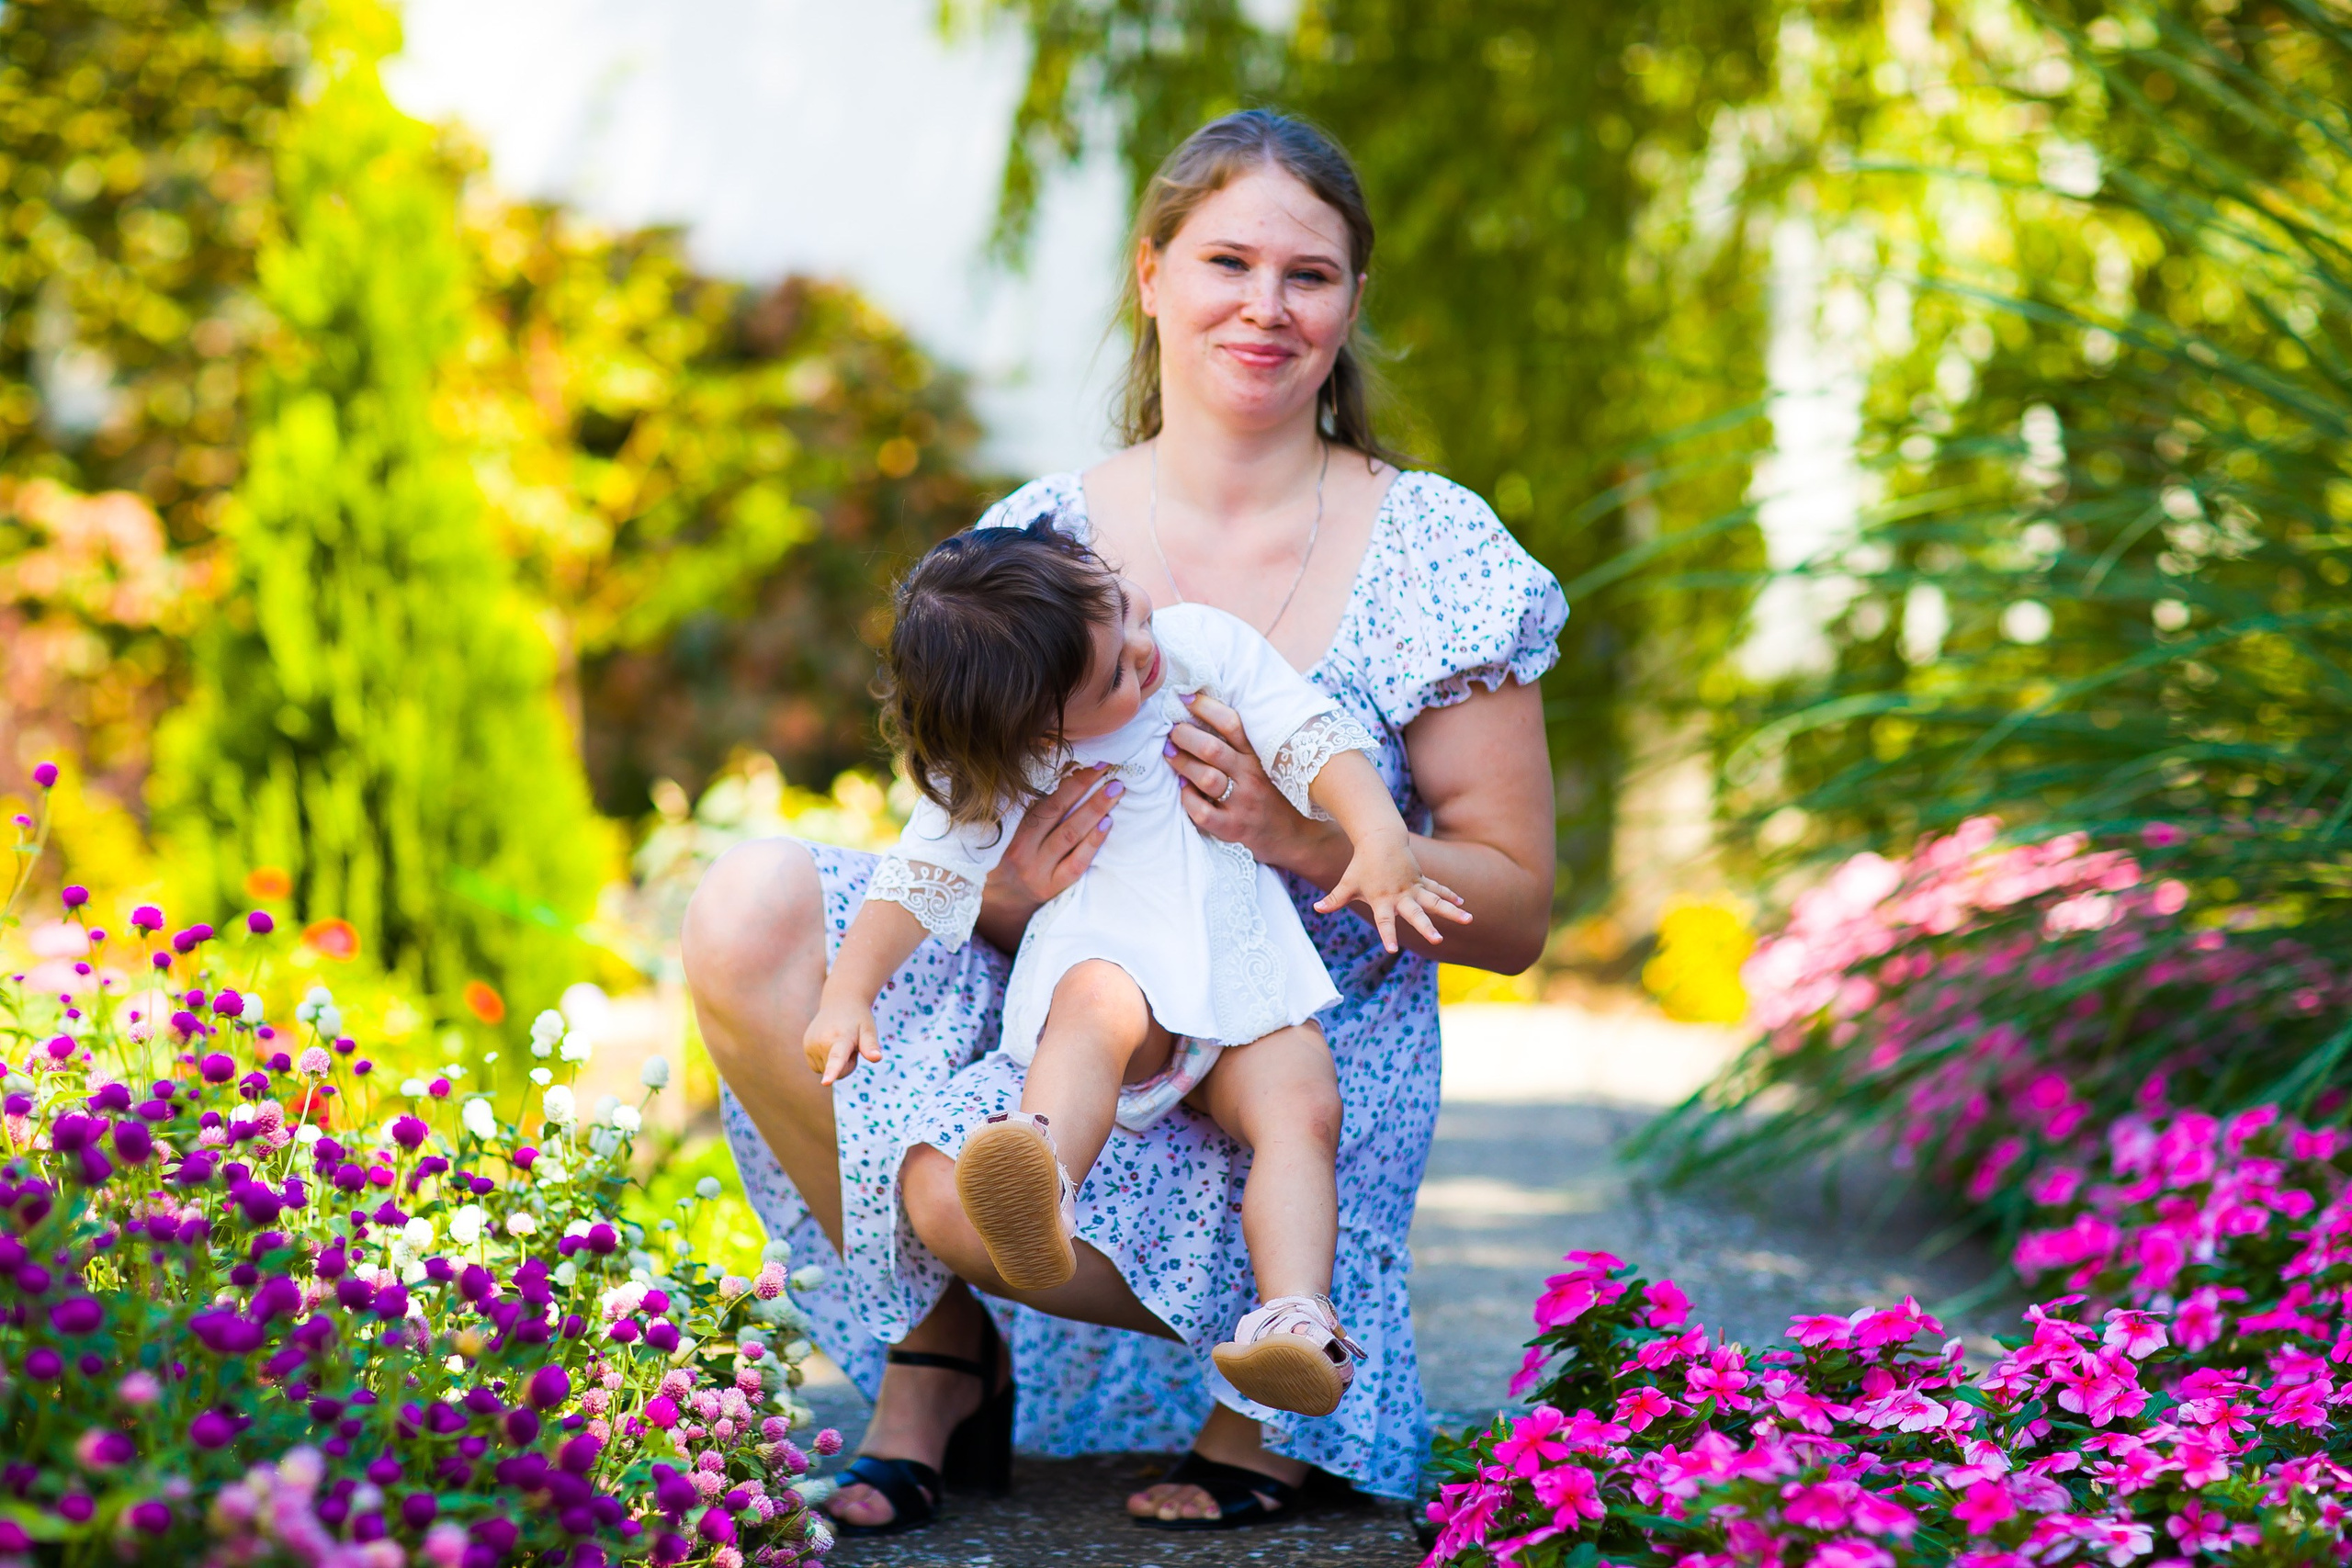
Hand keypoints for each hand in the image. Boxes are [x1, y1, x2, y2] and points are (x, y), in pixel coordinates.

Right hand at [803, 997, 880, 1085]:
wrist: (840, 1002)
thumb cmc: (858, 1019)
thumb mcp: (869, 1030)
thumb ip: (871, 1046)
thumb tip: (877, 1058)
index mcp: (841, 1038)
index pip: (837, 1058)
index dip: (832, 1071)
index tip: (826, 1082)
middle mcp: (821, 1042)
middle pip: (838, 1073)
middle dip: (847, 1065)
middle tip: (851, 1045)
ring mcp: (810, 1045)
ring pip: (826, 1071)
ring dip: (836, 1062)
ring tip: (840, 1042)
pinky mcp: (805, 1046)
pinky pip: (818, 1067)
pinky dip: (826, 1061)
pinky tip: (829, 1045)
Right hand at [976, 766, 1119, 950]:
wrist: (1002, 896)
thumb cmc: (1011, 855)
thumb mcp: (1013, 831)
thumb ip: (1034, 810)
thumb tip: (1072, 776)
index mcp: (1012, 830)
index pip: (1045, 802)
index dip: (1071, 783)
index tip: (1095, 766)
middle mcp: (1023, 850)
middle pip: (1058, 815)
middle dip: (1087, 791)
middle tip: (1113, 776)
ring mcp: (1038, 870)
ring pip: (1069, 836)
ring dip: (1094, 812)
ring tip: (1114, 794)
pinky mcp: (1052, 886)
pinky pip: (1076, 863)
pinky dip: (1093, 843)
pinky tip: (1107, 825)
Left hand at [1166, 693, 1330, 866]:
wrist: (1298, 836)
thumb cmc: (1274, 795)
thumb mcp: (1265, 765)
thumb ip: (1240, 746)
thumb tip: (1201, 718)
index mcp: (1257, 756)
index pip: (1232, 724)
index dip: (1206, 708)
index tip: (1185, 698)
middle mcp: (1251, 776)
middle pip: (1212, 749)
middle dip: (1186, 735)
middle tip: (1172, 730)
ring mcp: (1242, 803)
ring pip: (1206, 777)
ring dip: (1182, 762)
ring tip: (1168, 753)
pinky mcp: (1233, 828)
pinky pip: (1203, 812)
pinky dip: (1187, 798)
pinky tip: (1182, 790)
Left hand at [1314, 830, 1470, 952]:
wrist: (1380, 840)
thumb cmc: (1362, 866)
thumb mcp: (1347, 884)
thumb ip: (1334, 899)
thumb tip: (1316, 908)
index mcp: (1382, 900)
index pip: (1384, 921)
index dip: (1387, 935)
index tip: (1391, 950)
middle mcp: (1401, 896)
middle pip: (1415, 914)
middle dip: (1426, 927)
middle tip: (1437, 940)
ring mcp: (1414, 887)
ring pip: (1435, 901)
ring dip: (1451, 910)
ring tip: (1469, 919)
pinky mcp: (1421, 880)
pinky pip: (1438, 889)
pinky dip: (1449, 896)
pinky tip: (1463, 904)